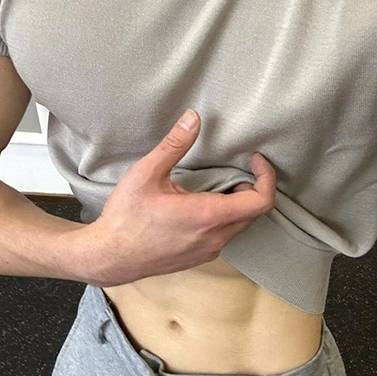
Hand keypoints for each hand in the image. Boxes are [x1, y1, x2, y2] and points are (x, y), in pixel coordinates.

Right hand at [84, 109, 275, 285]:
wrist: (109, 257)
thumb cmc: (126, 217)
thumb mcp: (147, 174)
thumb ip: (174, 144)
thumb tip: (194, 117)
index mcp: (208, 216)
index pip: (261, 201)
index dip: (267, 177)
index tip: (255, 160)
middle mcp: (215, 238)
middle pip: (254, 213)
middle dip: (251, 187)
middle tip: (236, 169)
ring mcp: (208, 251)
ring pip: (240, 225)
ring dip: (237, 204)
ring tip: (218, 184)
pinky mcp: (199, 257)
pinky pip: (224, 236)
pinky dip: (224, 218)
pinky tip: (202, 205)